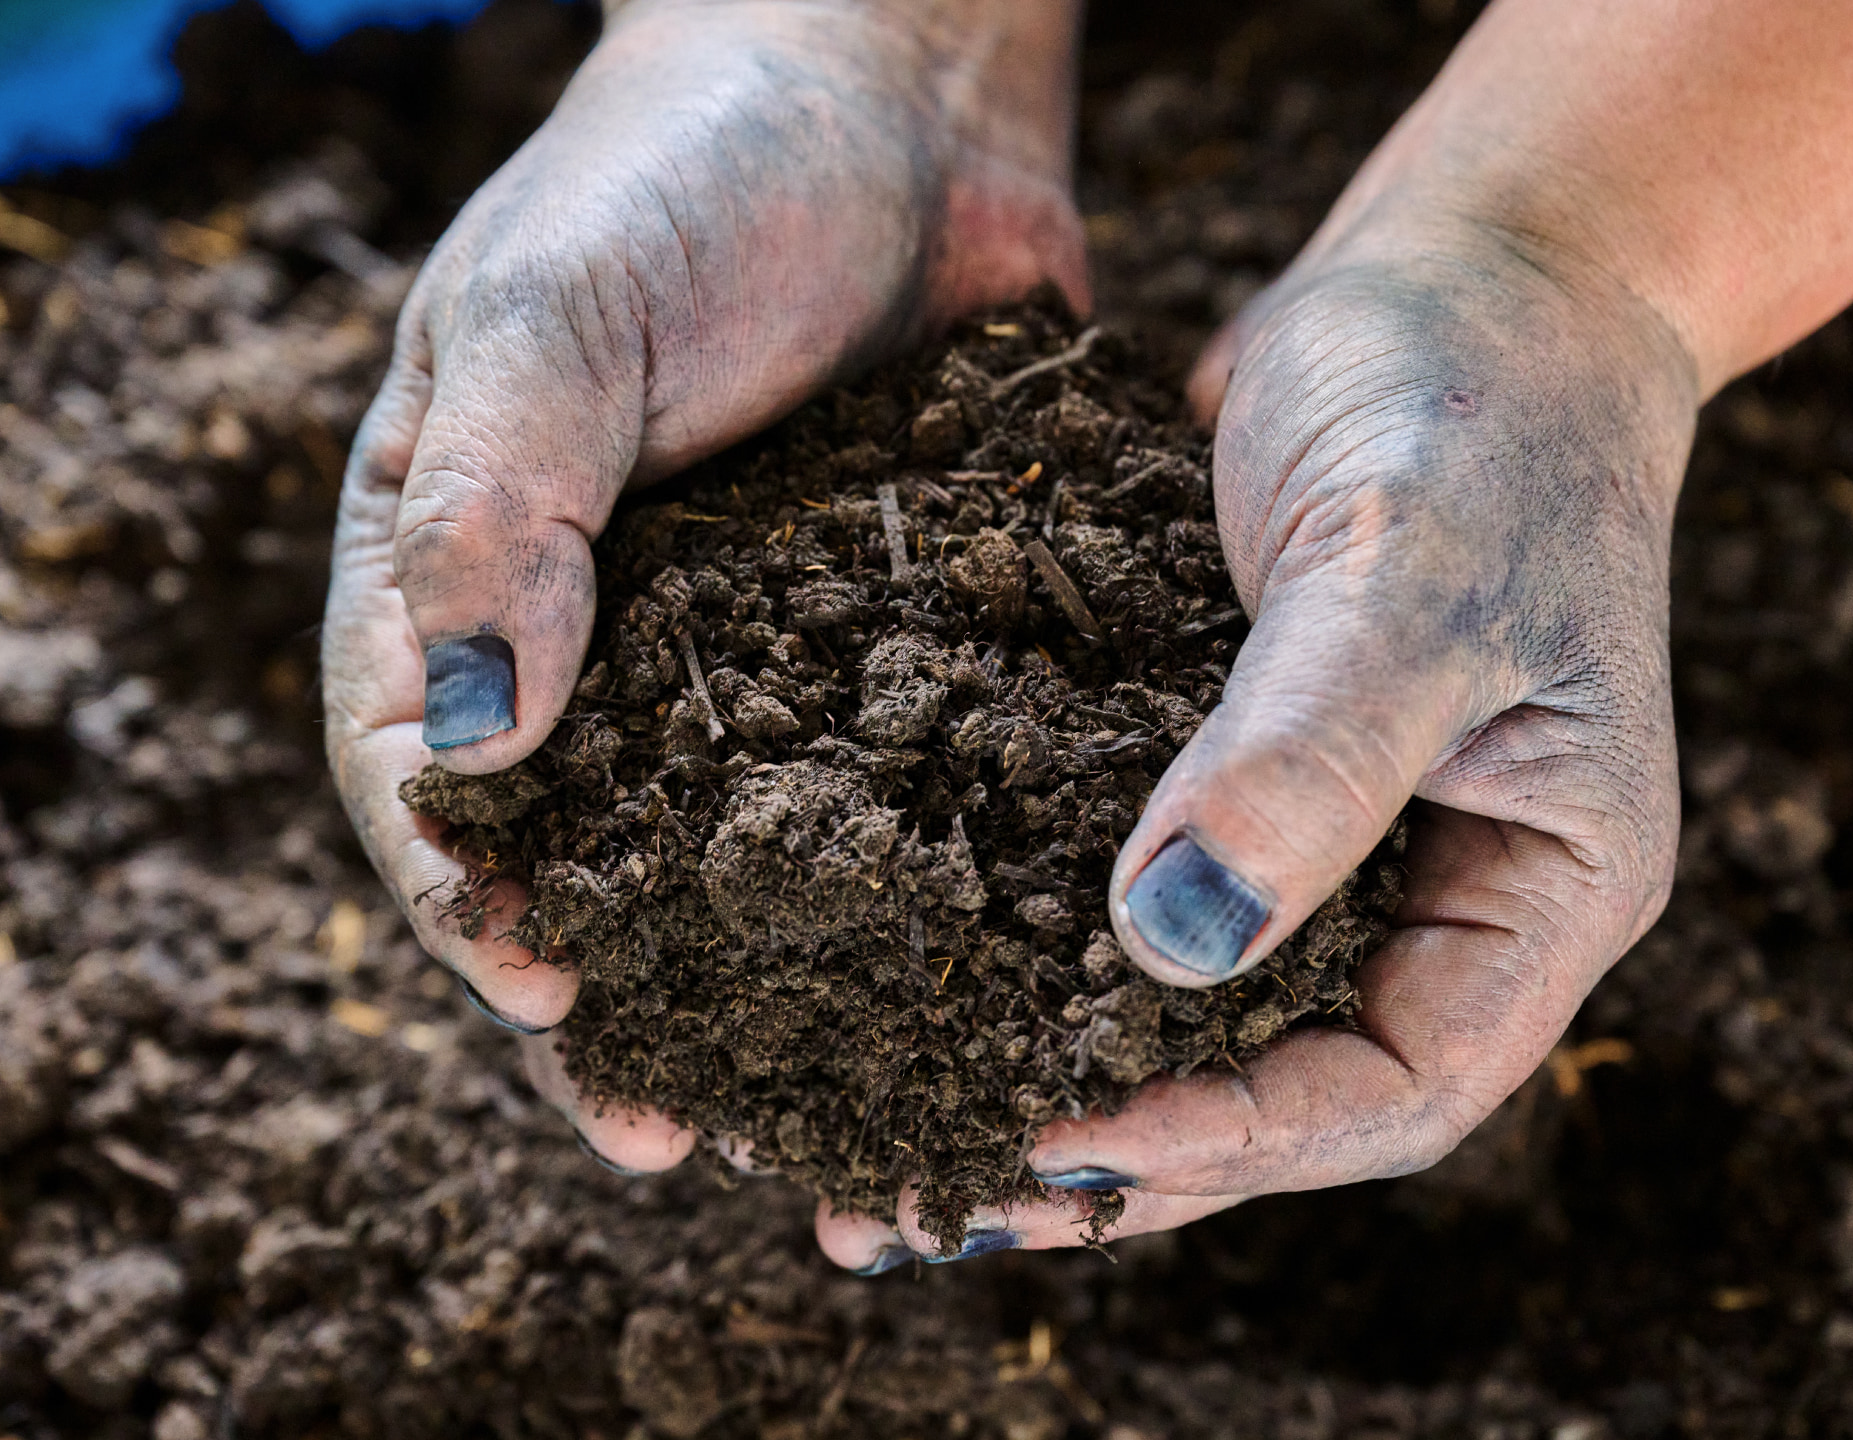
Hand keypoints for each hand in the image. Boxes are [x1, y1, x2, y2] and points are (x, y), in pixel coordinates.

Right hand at [321, 0, 1083, 1270]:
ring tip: (853, 1111)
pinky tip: (993, 975)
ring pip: (764, 864)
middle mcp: (618, 650)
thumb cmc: (685, 169)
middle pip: (608, 868)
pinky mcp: (906, 638)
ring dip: (797, 992)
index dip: (493, 916)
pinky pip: (909, 785)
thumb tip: (466, 741)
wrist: (890, 78)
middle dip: (648, 1006)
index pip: (446, 793)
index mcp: (476, 584)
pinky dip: (937, 888)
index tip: (567, 1019)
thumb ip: (498, 517)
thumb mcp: (559, 320)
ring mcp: (767, 658)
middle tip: (704, 1138)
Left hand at [923, 0, 1852, 1259]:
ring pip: (1197, 1015)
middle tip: (936, 1203)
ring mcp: (1338, 842)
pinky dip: (1035, 958)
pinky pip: (1139, 899)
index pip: (1399, 1082)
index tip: (1070, 1141)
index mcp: (1542, 886)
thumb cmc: (1475, 405)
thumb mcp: (1410, 575)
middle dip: (1121, 1161)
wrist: (1463, 283)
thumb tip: (1169, 946)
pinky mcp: (1237, 777)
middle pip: (1284, 1091)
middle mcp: (1439, 895)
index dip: (1238, 1136)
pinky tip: (910, 986)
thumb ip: (1308, 759)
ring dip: (1058, 1086)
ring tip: (892, 1155)